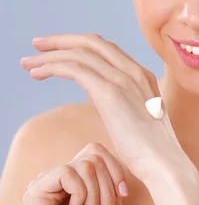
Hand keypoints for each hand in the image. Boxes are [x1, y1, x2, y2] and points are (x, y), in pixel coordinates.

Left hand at [20, 33, 192, 185]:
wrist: (164, 163)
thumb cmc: (152, 152)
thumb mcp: (140, 119)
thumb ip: (126, 105)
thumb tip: (112, 108)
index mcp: (141, 75)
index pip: (106, 48)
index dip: (79, 45)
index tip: (58, 50)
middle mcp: (133, 70)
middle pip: (91, 42)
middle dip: (61, 41)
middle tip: (38, 44)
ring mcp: (123, 78)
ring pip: (79, 53)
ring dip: (50, 54)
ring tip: (29, 62)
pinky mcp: (110, 92)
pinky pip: (75, 69)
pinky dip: (52, 67)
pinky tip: (38, 73)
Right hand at [23, 142, 126, 204]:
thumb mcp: (112, 200)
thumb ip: (108, 174)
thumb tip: (105, 152)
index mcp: (75, 177)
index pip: (95, 150)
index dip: (115, 168)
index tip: (124, 194)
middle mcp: (58, 177)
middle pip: (93, 158)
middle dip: (107, 188)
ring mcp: (45, 182)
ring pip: (83, 165)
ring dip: (96, 196)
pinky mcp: (36, 192)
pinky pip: (66, 172)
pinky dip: (81, 194)